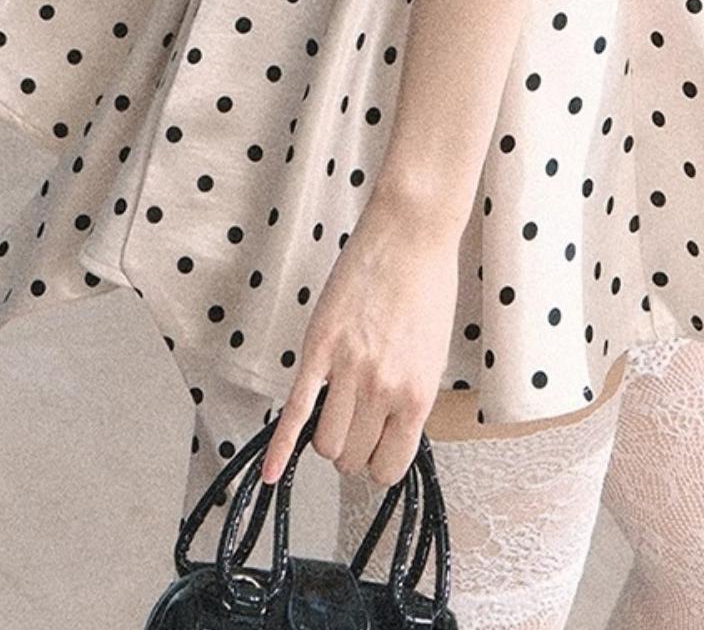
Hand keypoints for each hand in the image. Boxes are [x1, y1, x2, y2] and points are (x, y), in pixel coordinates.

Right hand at [258, 186, 461, 490]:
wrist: (410, 232)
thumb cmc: (428, 283)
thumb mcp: (432, 353)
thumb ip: (409, 396)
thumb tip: (388, 429)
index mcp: (418, 395)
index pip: (390, 467)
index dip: (379, 461)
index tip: (374, 448)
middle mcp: (383, 389)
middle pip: (352, 458)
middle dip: (351, 448)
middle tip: (353, 425)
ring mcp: (349, 370)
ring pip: (324, 444)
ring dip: (325, 437)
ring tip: (332, 413)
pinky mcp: (319, 348)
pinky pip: (295, 410)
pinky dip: (280, 447)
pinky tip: (271, 471)